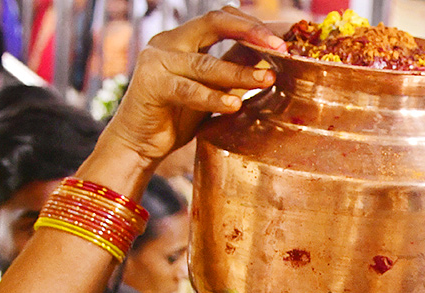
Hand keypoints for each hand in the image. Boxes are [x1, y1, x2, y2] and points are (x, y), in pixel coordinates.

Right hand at [101, 7, 285, 168]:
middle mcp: (169, 41)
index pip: (223, 18)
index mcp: (185, 38)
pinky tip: (234, 104)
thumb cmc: (177, 115)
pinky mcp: (151, 84)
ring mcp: (157, 60)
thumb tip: (271, 59)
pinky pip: (188, 90)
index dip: (254, 25)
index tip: (285, 38)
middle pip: (214, 23)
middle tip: (281, 48)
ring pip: (206, 62)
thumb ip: (235, 71)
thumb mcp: (213, 89)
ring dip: (240, 71)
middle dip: (251, 32)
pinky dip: (213, 97)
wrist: (138, 142)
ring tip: (269, 78)